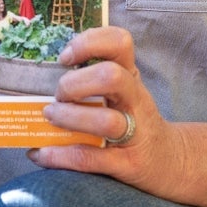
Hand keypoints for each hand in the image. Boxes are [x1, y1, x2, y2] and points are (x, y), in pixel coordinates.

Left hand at [31, 26, 188, 197]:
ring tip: (50, 117)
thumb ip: (92, 81)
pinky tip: (41, 153)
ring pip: (106, 121)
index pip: (120, 43)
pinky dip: (61, 156)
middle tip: (58, 95)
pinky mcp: (128, 164)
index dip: (90, 43)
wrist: (170, 161)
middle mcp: (135, 100)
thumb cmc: (134, 121)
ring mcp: (135, 133)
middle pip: (112, 77)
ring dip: (70, 118)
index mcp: (131, 77)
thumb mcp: (123, 92)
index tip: (66, 57)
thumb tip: (36, 84)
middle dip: (75, 83)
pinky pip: (92, 159)